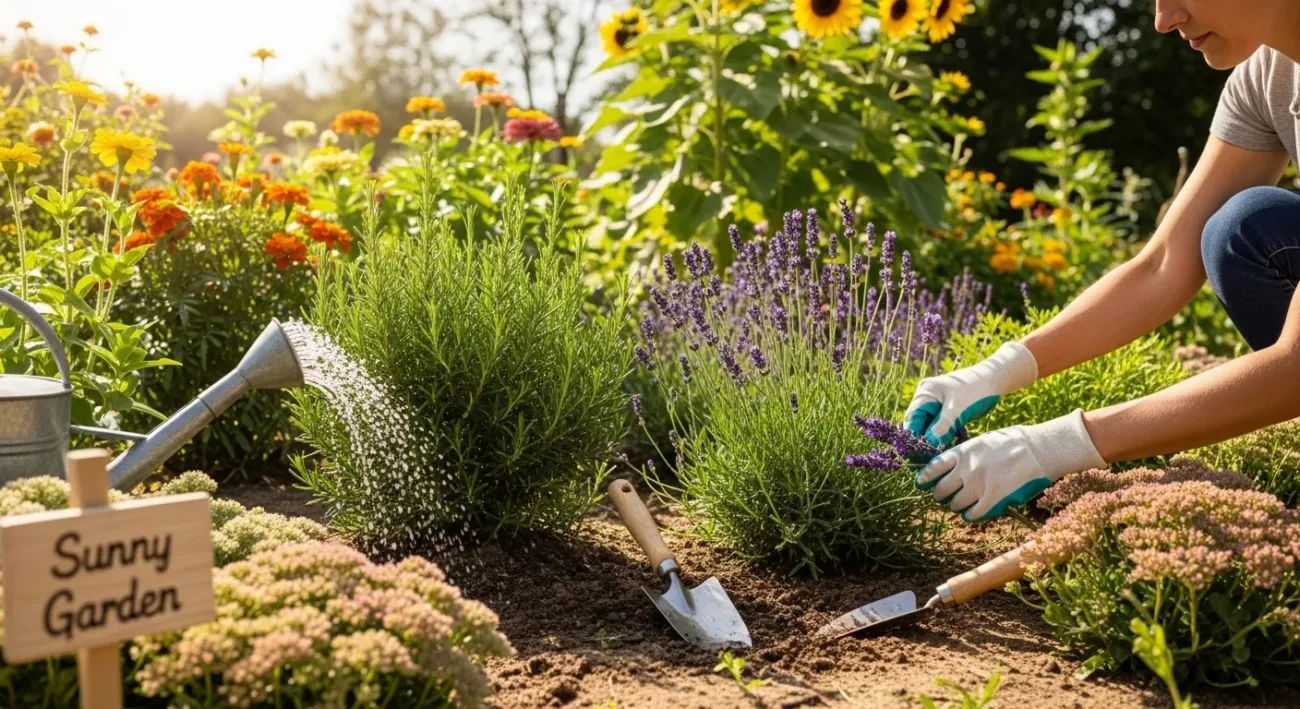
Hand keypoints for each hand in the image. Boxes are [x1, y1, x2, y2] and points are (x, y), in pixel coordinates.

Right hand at [905, 341, 1037, 446]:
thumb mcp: (957, 409)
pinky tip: (944, 448)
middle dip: (922, 440)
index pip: (912, 418)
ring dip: (932, 440)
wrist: (995, 380)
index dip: (913, 436)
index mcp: (925, 393)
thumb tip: (928, 445)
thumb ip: (941, 427)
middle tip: (926, 459)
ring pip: (929, 427)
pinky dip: (942, 437)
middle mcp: (927, 398)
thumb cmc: (976, 389)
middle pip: (918, 424)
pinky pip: (939, 427)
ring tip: (935, 456)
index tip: (917, 454)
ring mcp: (936, 405)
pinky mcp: (946, 411)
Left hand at [915, 409, 1105, 522]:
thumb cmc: (1012, 442)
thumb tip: (949, 468)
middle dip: (939, 495)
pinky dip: (970, 515)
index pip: (933, 468)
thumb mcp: (981, 441)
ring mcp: (979, 486)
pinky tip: (972, 512)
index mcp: (962, 452)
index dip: (924, 477)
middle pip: (941, 490)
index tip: (921, 483)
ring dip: (956, 505)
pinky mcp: (993, 500)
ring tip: (960, 503)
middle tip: (942, 496)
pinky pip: (973, 514)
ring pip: (955, 504)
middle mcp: (966, 469)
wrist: (1038, 450)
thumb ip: (964, 455)